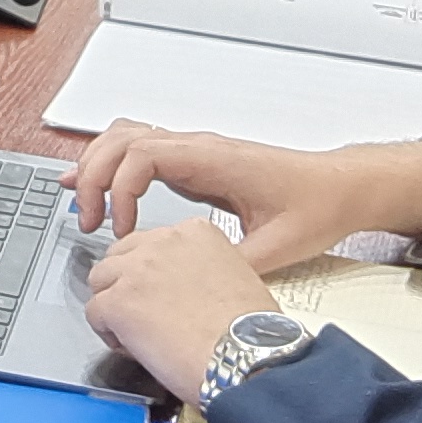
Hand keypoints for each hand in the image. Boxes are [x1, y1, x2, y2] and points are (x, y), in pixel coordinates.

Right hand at [64, 120, 421, 270]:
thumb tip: (196, 286)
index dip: (121, 191)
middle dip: (94, 176)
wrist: (340, 187)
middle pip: (122, 138)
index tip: (122, 232)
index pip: (143, 155)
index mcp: (214, 159)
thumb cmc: (316, 206)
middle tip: (88, 220)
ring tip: (81, 201)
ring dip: (98, 165)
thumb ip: (234, 264)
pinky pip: (140, 149)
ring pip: (126, 136)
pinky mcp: (194, 162)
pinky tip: (99, 186)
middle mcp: (198, 147)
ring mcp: (194, 150)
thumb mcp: (279, 245)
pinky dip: (113, 164)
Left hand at [82, 218, 278, 403]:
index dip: (154, 274)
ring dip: (113, 306)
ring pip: (101, 281)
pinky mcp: (119, 302)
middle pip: (121, 257)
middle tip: (144, 313)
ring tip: (136, 332)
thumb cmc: (251, 330)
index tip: (162, 293)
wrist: (245, 358)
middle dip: (127, 285)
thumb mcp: (235, 275)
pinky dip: (107, 332)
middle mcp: (162, 242)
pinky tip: (131, 347)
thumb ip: (201, 268)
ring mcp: (136, 270)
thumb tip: (181, 284)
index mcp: (195, 231)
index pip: (152, 243)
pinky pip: (94, 313)